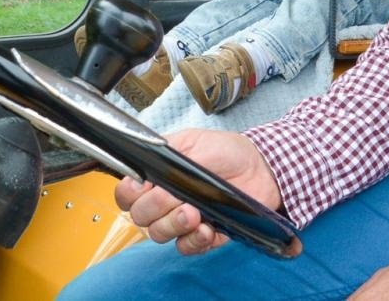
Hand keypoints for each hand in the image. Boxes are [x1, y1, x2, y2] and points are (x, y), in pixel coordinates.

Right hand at [114, 129, 282, 255]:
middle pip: (140, 217)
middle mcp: (166, 200)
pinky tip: (207, 228)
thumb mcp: (194, 142)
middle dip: (154, 208)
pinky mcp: (204, 234)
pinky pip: (186, 247)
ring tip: (193, 213)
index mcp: (159, 176)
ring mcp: (183, 219)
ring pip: (159, 234)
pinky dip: (194, 240)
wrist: (261, 167)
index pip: (127, 194)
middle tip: (176, 199)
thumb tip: (146, 177)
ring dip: (173, 224)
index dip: (128, 194)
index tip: (142, 187)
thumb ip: (168, 158)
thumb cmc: (227, 150)